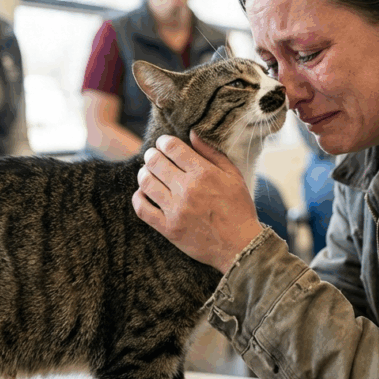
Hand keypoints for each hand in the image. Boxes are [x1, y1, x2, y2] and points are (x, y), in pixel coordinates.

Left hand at [132, 132, 264, 273]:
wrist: (240, 245)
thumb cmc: (238, 208)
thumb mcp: (233, 176)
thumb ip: (212, 153)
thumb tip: (193, 133)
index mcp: (204, 174)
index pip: (172, 148)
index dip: (164, 142)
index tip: (163, 143)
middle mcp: (187, 189)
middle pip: (155, 162)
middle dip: (151, 155)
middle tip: (153, 156)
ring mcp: (175, 210)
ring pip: (146, 183)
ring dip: (144, 173)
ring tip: (148, 172)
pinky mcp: (168, 228)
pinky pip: (142, 208)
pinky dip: (138, 197)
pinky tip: (143, 193)